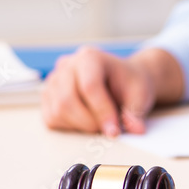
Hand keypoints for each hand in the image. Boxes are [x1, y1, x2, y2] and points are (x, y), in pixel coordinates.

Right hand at [41, 46, 182, 136]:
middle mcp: (68, 65)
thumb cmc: (129, 83)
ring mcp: (54, 80)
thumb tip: (135, 129)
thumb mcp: (140, 94)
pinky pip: (51, 118)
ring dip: (81, 126)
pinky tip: (87, 121)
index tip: (114, 131)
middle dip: (90, 122)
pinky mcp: (48, 96)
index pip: (89, 86)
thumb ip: (136, 112)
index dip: (102, 112)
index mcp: (90, 57)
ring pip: (58, 111)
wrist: (122, 79)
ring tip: (101, 123)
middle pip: (68, 100)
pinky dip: (70, 126)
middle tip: (109, 130)